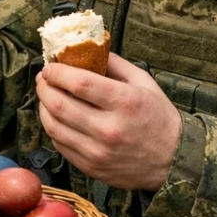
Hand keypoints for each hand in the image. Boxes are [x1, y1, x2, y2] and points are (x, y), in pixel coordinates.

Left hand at [35, 53, 179, 191]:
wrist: (174, 161)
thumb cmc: (158, 118)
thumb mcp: (144, 83)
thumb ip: (114, 64)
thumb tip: (86, 49)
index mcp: (124, 103)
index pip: (79, 83)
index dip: (56, 72)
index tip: (50, 66)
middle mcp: (109, 129)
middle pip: (59, 105)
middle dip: (43, 88)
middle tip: (43, 79)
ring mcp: (98, 152)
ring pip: (53, 127)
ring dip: (43, 108)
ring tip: (46, 97)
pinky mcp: (91, 168)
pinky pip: (60, 146)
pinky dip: (53, 129)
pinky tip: (58, 118)